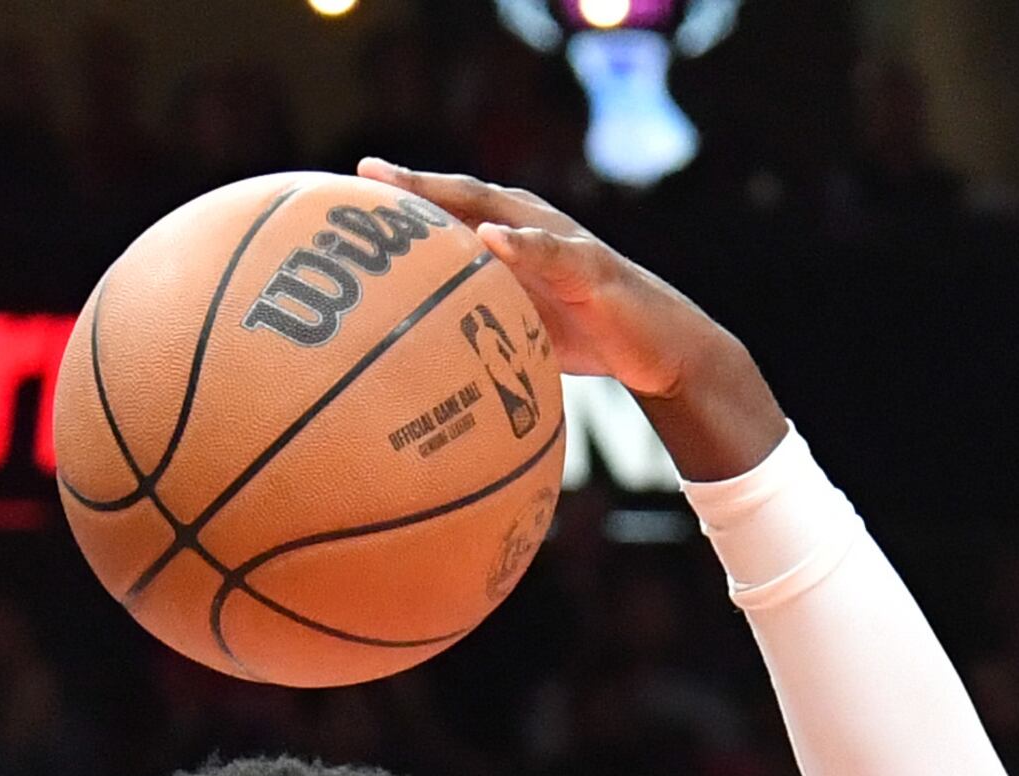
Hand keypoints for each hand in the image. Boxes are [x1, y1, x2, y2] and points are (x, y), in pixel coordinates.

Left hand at [357, 160, 781, 473]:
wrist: (664, 352)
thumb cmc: (589, 338)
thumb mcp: (523, 330)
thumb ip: (479, 325)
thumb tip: (419, 358)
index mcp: (515, 240)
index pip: (452, 210)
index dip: (407, 198)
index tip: (354, 191)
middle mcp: (535, 228)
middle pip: (467, 196)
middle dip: (418, 183)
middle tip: (369, 173)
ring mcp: (564, 242)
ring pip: (504, 209)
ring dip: (457, 196)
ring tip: (414, 189)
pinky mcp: (594, 268)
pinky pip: (553, 251)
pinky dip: (521, 243)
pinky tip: (488, 238)